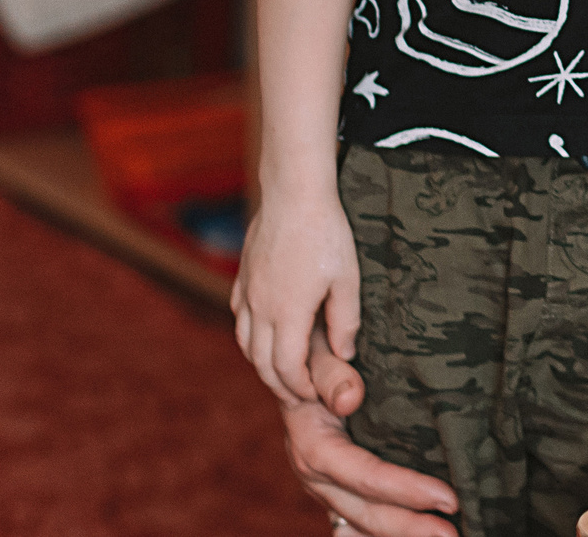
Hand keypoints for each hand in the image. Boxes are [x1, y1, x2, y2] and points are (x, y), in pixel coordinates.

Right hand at [232, 190, 359, 402]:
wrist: (294, 192)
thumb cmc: (327, 233)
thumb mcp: (347, 279)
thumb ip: (345, 321)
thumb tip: (344, 354)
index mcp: (287, 313)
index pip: (285, 367)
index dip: (297, 387)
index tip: (311, 395)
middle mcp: (259, 308)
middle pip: (260, 362)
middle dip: (278, 384)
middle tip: (296, 395)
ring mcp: (247, 292)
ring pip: (245, 342)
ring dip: (261, 363)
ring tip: (280, 372)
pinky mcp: (243, 277)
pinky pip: (239, 317)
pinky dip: (249, 337)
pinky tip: (263, 336)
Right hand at [281, 350, 458, 536]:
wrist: (291, 361)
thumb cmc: (314, 350)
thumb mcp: (317, 353)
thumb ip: (331, 374)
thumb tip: (350, 398)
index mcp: (313, 445)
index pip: (363, 475)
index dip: (405, 490)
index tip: (448, 497)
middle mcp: (314, 474)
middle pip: (364, 512)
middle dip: (410, 527)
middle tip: (455, 534)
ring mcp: (323, 486)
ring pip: (362, 522)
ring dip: (402, 533)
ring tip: (447, 536)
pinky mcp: (334, 487)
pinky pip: (357, 521)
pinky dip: (384, 532)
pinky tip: (414, 534)